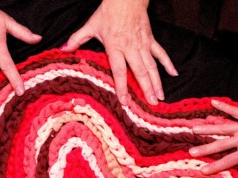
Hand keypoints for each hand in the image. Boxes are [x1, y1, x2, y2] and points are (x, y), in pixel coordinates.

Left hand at [62, 0, 177, 105]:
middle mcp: (131, 48)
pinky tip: (173, 74)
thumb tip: (63, 49)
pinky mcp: (150, 40)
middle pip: (140, 72)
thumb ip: (77, 39)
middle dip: (146, 90)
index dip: (122, 87)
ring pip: (152, 66)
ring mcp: (143, 45)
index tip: (125, 102)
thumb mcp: (91, 26)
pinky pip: (161, 53)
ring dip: (157, 82)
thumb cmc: (108, 12)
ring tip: (160, 97)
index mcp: (115, 47)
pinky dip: (168, 64)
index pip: (120, 71)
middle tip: (151, 105)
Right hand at [189, 100, 237, 177]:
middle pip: (220, 144)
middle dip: (205, 148)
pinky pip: (233, 111)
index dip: (215, 167)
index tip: (202, 170)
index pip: (228, 161)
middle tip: (191, 151)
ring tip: (194, 128)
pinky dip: (223, 106)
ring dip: (208, 128)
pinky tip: (213, 102)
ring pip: (222, 127)